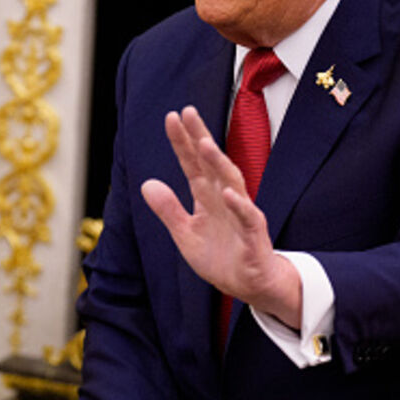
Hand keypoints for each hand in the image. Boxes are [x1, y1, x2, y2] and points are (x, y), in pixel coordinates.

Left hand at [140, 106, 301, 326]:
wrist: (249, 287)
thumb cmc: (220, 257)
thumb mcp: (185, 234)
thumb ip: (168, 210)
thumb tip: (146, 183)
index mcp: (207, 197)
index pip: (192, 163)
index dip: (182, 142)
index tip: (171, 117)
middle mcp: (225, 199)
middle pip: (212, 163)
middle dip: (201, 137)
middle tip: (189, 112)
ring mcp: (241, 214)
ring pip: (231, 182)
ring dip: (218, 163)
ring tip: (204, 143)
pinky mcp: (254, 236)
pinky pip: (248, 217)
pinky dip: (239, 205)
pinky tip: (228, 193)